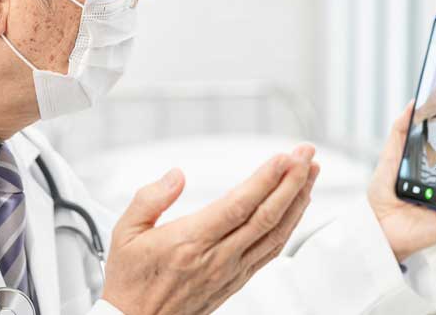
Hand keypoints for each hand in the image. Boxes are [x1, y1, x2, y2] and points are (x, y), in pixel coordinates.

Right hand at [102, 145, 320, 314]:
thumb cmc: (131, 281)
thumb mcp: (125, 233)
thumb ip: (150, 199)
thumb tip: (176, 175)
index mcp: (190, 242)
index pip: (238, 206)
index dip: (266, 180)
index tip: (284, 158)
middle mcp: (216, 258)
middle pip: (266, 216)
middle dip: (292, 182)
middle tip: (306, 155)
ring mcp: (230, 271)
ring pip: (275, 233)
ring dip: (297, 201)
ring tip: (310, 173)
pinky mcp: (236, 280)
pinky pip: (271, 251)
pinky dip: (289, 226)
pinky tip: (296, 208)